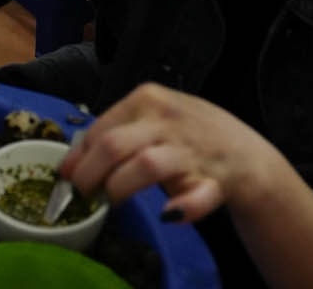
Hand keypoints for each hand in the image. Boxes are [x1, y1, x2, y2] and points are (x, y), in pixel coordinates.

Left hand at [59, 82, 278, 223]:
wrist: (245, 152)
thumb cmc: (186, 133)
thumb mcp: (152, 120)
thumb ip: (116, 133)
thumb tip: (70, 161)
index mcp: (148, 99)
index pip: (101, 128)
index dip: (79, 157)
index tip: (67, 178)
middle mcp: (167, 119)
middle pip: (115, 146)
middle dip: (91, 174)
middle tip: (84, 195)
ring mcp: (192, 149)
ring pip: (146, 165)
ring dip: (122, 187)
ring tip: (112, 200)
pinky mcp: (216, 180)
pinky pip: (198, 195)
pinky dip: (183, 207)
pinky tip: (169, 214)